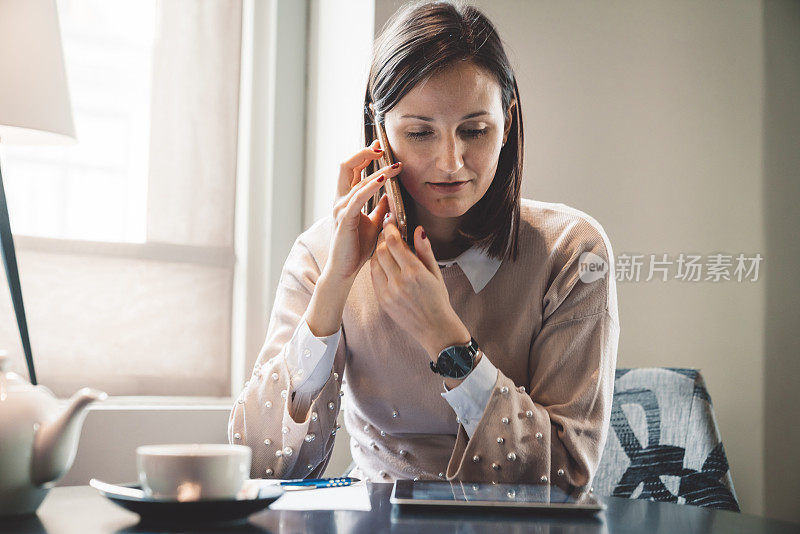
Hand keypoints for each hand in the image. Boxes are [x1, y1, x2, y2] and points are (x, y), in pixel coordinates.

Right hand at [323, 140, 402, 283]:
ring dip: (377, 171)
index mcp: (346, 199)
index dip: (365, 156)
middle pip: (346, 166)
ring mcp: (341, 209)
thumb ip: (380, 209)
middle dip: (364, 153)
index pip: (353, 169)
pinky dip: (370, 187)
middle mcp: (340, 200)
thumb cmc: (357, 248)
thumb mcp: (374, 224)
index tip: (380, 147)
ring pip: (356, 181)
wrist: (345, 269)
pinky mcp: (345, 219)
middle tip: (382, 148)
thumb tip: (389, 196)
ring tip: (395, 166)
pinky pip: (358, 198)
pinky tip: (382, 180)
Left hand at [370, 213, 470, 359]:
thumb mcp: (436, 273)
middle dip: (383, 238)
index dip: (389, 228)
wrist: (435, 328)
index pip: (393, 242)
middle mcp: (399, 281)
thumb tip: (418, 230)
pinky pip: (374, 277)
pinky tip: (385, 265)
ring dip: (378, 252)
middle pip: (381, 250)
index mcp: (414, 272)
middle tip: (387, 233)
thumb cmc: (438, 300)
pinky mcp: (382, 300)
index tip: (390, 222)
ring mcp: (388, 292)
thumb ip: (425, 250)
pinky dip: (377, 267)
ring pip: (374, 263)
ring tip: (386, 248)